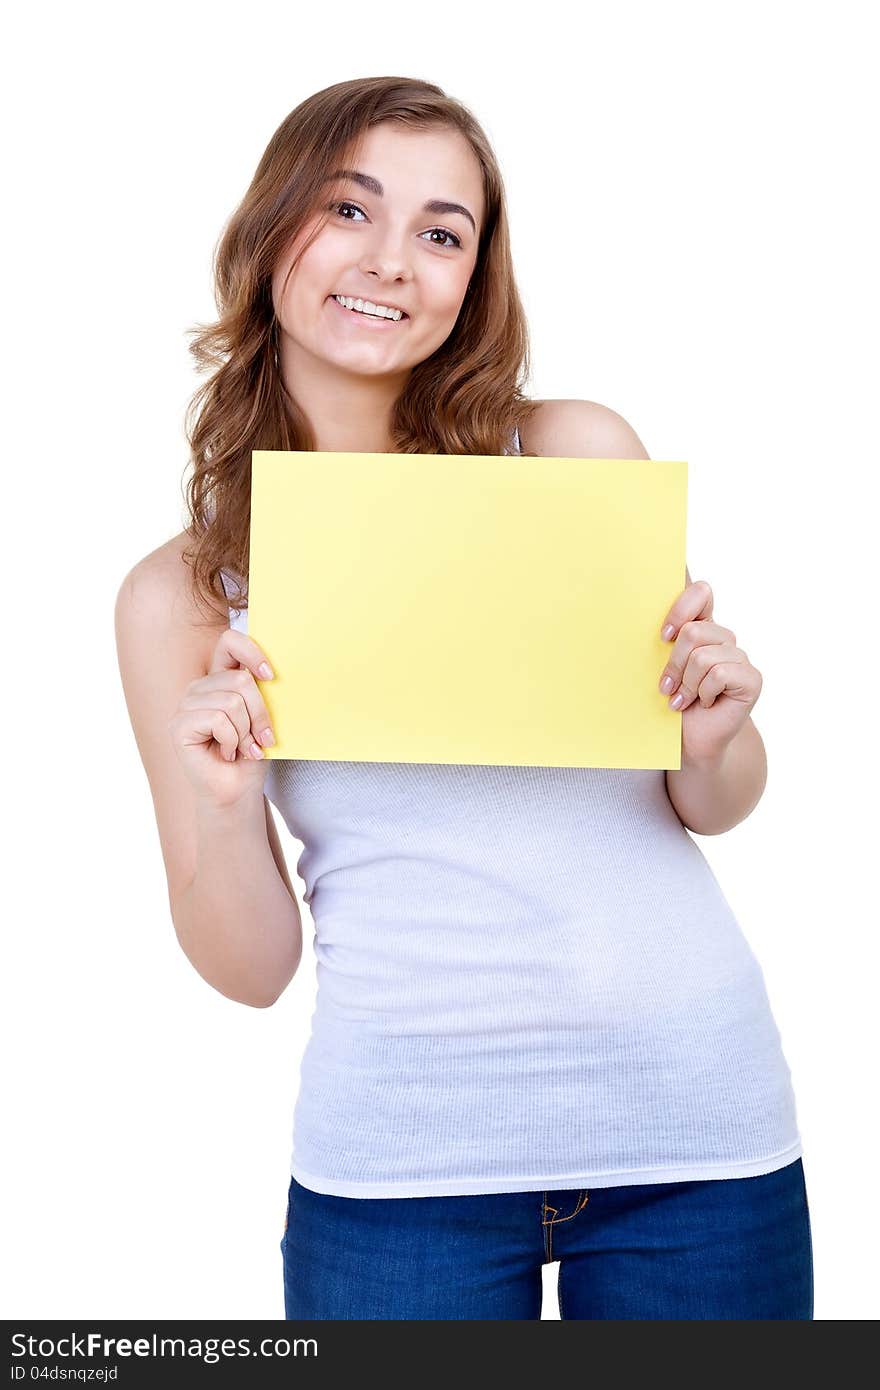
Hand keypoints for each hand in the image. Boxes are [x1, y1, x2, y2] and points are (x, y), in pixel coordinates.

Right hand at [168, 628, 276, 807]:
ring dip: (247, 732)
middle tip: (262, 739)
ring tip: (243, 748)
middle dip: (260, 714)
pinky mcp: (178, 725)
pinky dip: (232, 740)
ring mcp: (186, 705)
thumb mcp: (264, 715)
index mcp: (220, 678)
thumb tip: (271, 670)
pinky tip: (227, 753)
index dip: (252, 651)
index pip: (230, 641)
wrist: (238, 790)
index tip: (271, 676)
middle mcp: (200, 687)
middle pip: (240, 680)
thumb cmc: (252, 753)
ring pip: (232, 701)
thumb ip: (261, 690)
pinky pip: (218, 719)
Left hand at [658, 579, 761, 766]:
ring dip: (687, 683)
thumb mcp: (661, 667)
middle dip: (674, 664)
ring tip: (683, 699)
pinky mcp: (751, 678)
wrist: (690, 741)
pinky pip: (719, 674)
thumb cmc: (673, 702)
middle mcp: (723, 638)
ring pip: (703, 657)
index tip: (663, 637)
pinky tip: (704, 704)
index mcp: (702, 627)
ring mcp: (740, 658)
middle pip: (694, 631)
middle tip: (667, 687)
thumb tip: (653, 624)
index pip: (700, 593)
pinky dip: (704, 693)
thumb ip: (664, 641)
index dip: (680, 609)